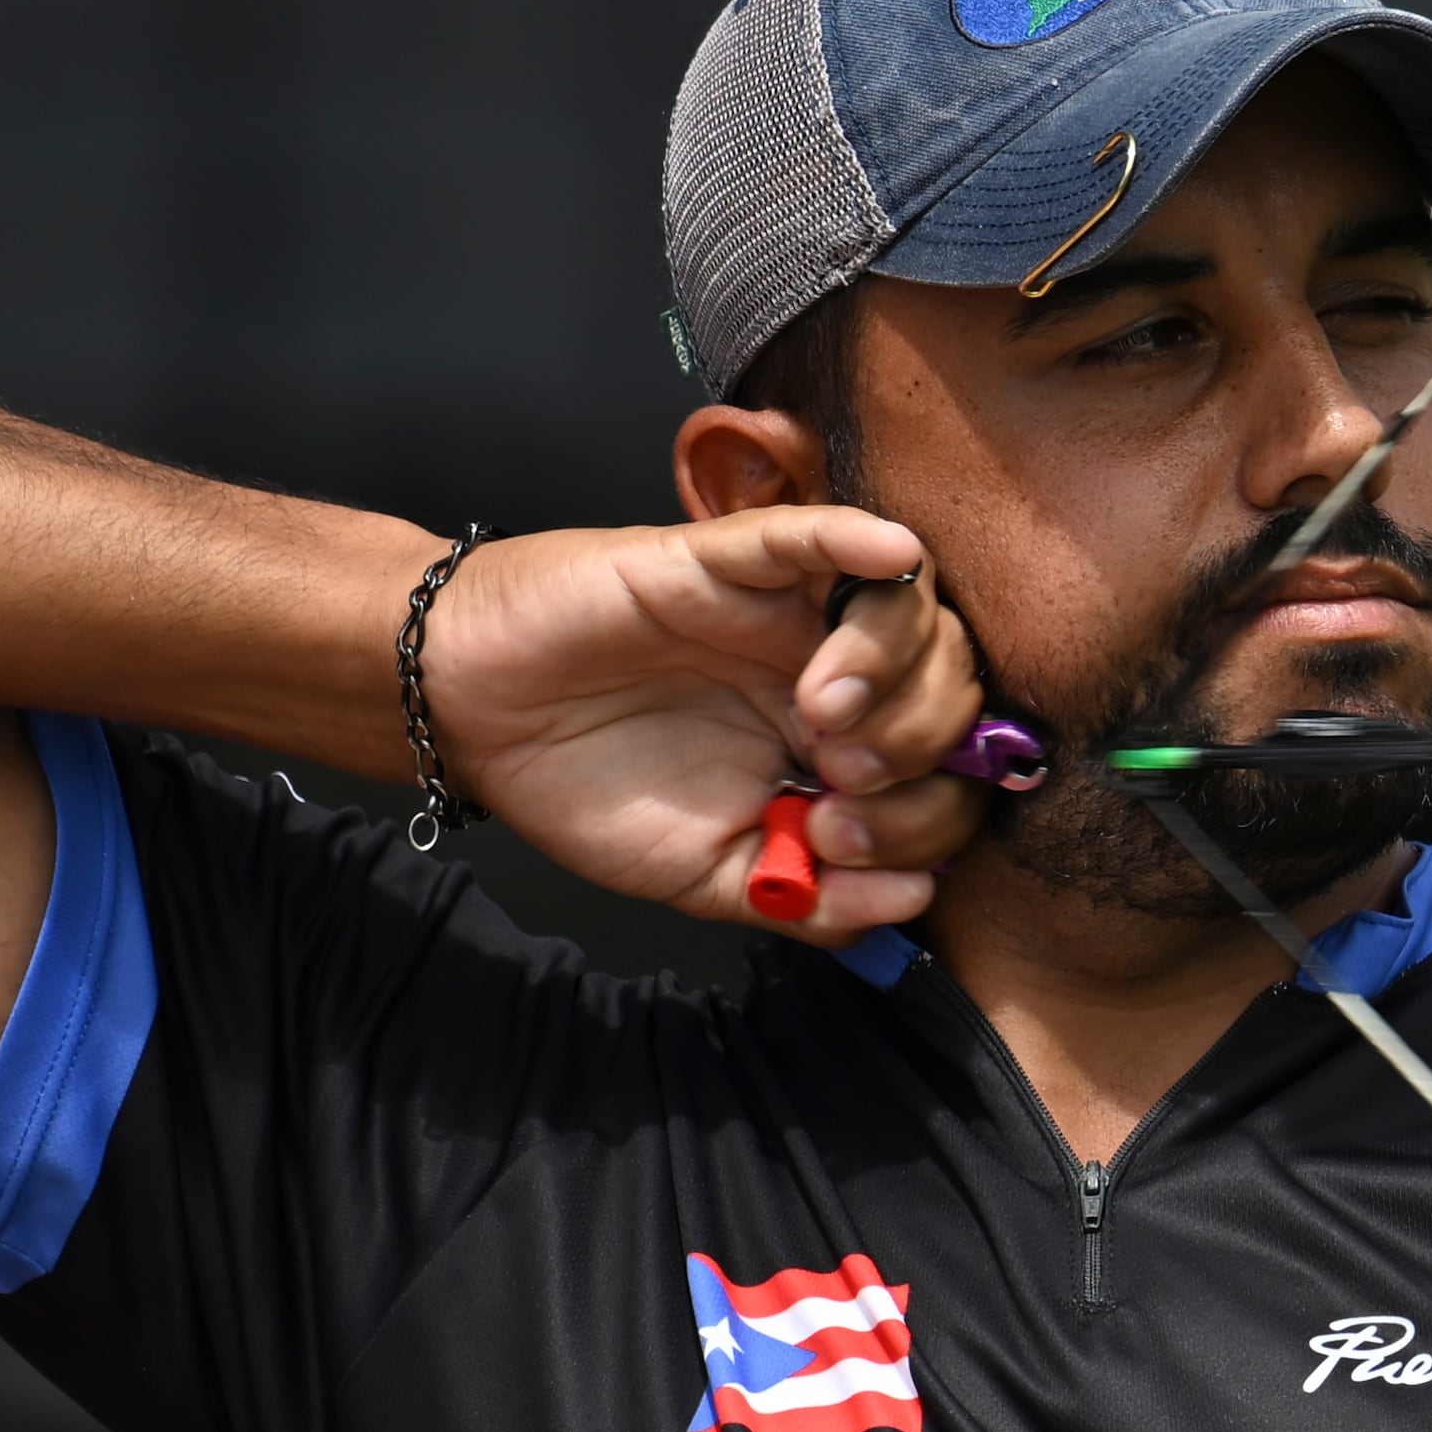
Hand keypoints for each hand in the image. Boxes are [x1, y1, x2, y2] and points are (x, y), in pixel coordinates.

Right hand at [410, 507, 986, 940]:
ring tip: (820, 719)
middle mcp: (835, 671)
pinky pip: (812, 532)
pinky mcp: (725, 560)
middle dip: (923, 745)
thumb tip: (918, 897)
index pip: (951, 769)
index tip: (852, 847)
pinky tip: (887, 554)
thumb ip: (812, 900)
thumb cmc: (591, 788)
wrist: (478, 723)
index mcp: (842, 749)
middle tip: (840, 784)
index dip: (934, 814)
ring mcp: (789, 610)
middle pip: (953, 683)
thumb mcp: (712, 877)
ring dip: (894, 668)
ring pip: (907, 607)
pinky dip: (860, 536)